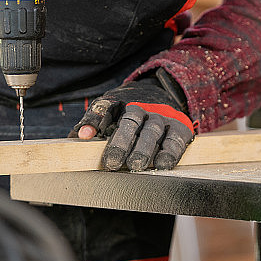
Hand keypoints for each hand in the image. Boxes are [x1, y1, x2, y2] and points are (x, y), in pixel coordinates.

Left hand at [69, 71, 194, 170]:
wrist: (162, 96)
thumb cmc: (128, 112)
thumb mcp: (109, 111)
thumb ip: (94, 123)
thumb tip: (80, 136)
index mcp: (121, 103)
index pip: (107, 109)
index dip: (95, 121)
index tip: (85, 136)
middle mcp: (142, 108)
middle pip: (131, 122)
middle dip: (121, 143)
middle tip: (113, 162)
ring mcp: (162, 117)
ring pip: (152, 131)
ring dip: (144, 149)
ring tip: (136, 165)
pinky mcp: (180, 128)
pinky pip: (176, 140)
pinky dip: (170, 152)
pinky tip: (163, 164)